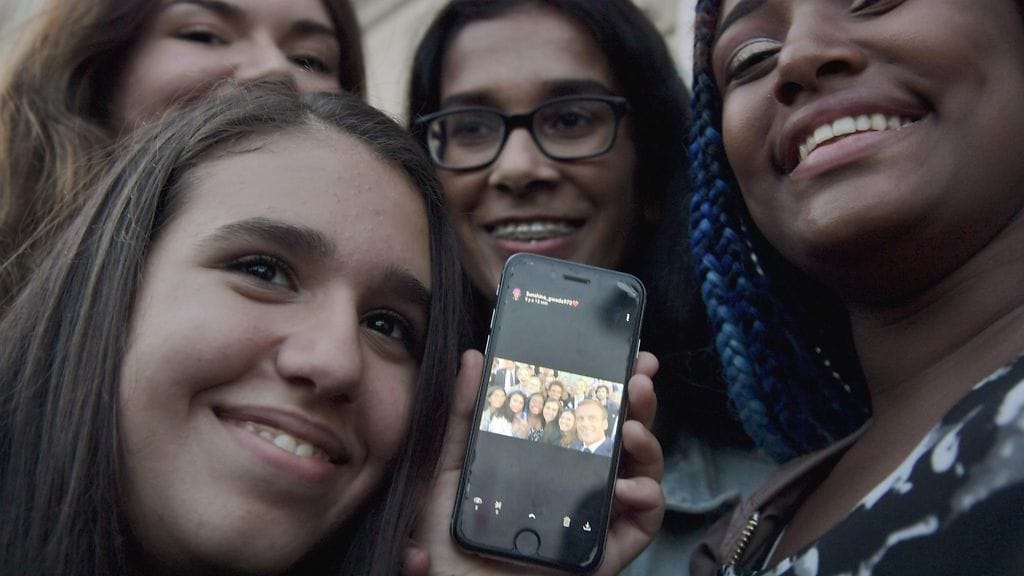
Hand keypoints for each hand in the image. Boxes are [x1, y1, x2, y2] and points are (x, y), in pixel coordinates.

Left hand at [402, 351, 663, 575]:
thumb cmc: (452, 536)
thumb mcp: (453, 467)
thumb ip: (466, 413)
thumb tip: (473, 358)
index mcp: (552, 459)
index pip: (590, 415)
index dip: (611, 384)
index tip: (624, 357)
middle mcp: (581, 483)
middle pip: (624, 437)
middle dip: (640, 403)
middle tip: (640, 378)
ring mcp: (597, 516)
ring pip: (643, 473)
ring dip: (649, 444)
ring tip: (631, 430)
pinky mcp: (607, 551)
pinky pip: (644, 523)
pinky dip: (646, 498)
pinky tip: (625, 486)